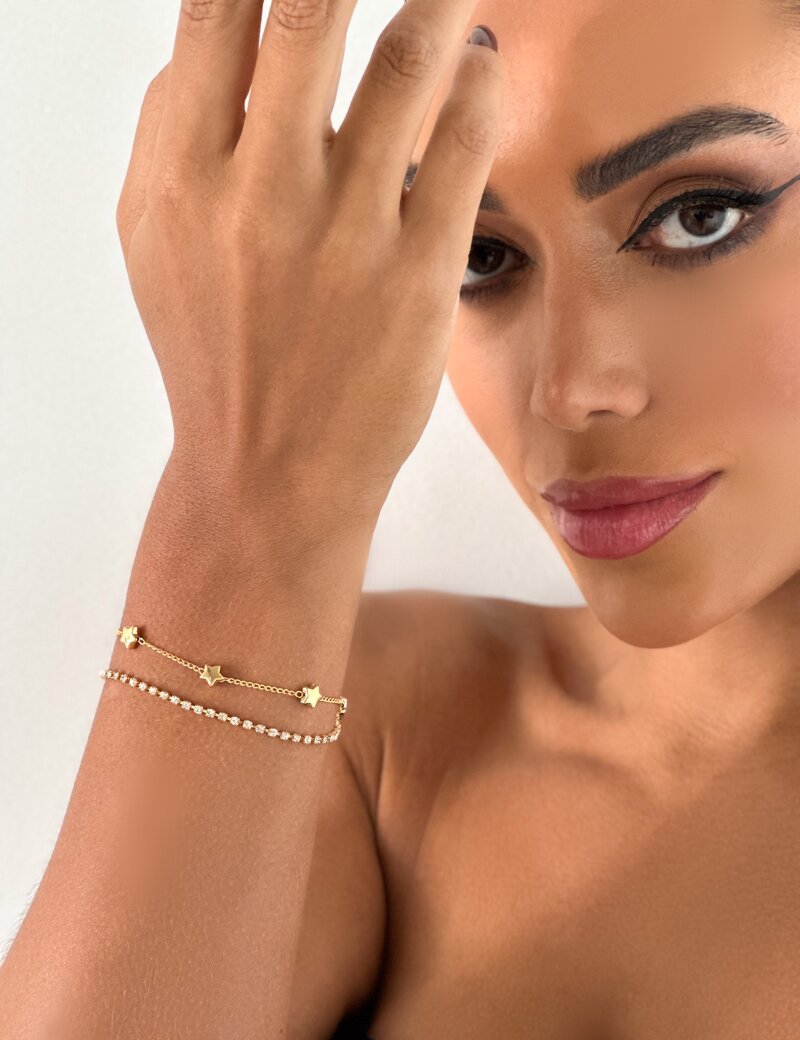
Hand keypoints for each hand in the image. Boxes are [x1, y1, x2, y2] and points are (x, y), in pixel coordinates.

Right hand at [115, 0, 504, 525]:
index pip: (218, 12)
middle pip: (312, 12)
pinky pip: (460, 145)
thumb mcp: (154, 247)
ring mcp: (344, 234)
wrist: (268, 474)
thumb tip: (209, 42)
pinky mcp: (417, 275)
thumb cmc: (216, 355)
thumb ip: (170, 137)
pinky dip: (476, 86)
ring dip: (441, 1)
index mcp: (182, 177)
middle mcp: (259, 194)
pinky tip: (478, 67)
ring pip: (406, 63)